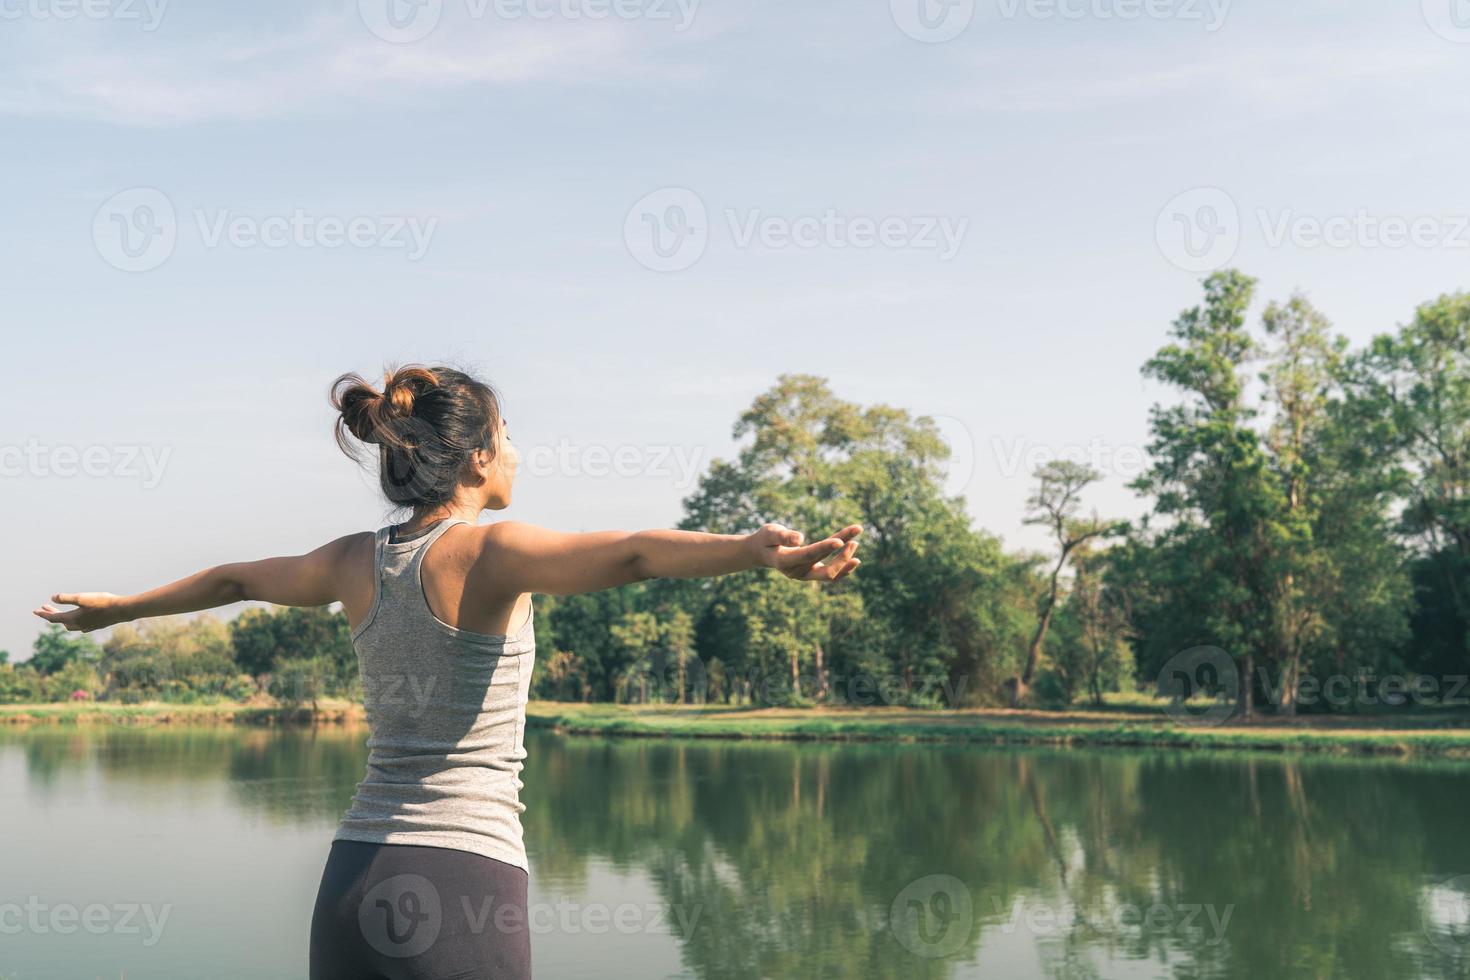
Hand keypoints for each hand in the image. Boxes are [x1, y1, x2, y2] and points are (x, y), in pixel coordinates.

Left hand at [33, 593, 124, 632]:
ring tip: (61, 614)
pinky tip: (79, 620)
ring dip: (63, 619)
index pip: (53, 618)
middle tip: (45, 607)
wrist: (122, 610)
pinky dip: (75, 622)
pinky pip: (80, 627)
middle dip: (52, 614)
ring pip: (70, 626)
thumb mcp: (82, 597)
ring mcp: (88, 627)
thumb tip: (53, 598)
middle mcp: (79, 625)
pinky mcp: (96, 626)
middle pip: (60, 621)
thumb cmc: (103, 602)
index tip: (35, 611)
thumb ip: (66, 598)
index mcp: (73, 618)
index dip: (43, 614)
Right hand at [748, 523, 862, 582]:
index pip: (809, 555)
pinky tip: (854, 558)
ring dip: (845, 560)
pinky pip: (830, 574)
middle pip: (824, 570)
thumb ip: (783, 536)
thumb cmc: (765, 539)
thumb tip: (800, 539)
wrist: (761, 552)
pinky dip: (843, 567)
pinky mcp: (811, 573)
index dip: (825, 548)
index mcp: (785, 561)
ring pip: (830, 573)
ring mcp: (804, 575)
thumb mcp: (769, 533)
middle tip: (854, 541)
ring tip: (856, 542)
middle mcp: (796, 572)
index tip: (840, 540)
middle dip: (841, 558)